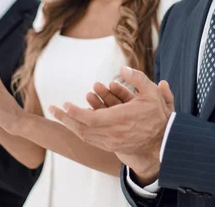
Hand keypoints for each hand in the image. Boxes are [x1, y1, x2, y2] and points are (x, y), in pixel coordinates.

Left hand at [50, 66, 174, 184]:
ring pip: (84, 135)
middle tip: (51, 109)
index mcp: (119, 120)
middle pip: (82, 128)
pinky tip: (73, 122)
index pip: (90, 118)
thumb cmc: (157, 117)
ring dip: (70, 124)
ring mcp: (110, 142)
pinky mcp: (111, 146)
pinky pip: (90, 139)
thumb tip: (123, 68)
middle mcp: (112, 133)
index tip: (65, 104)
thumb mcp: (152, 93)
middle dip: (65, 118)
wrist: (163, 143)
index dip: (75, 112)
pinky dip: (79, 130)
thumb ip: (138, 79)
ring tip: (59, 114)